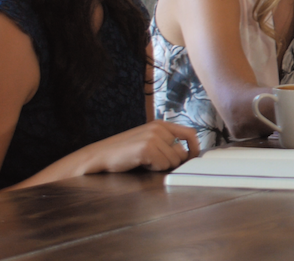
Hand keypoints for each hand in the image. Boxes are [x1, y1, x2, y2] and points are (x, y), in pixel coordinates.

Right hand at [78, 121, 199, 175]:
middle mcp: (159, 128)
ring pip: (173, 161)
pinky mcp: (147, 148)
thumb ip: (166, 143)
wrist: (99, 156)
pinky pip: (163, 165)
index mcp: (161, 124)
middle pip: (183, 152)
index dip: (194, 149)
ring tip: (144, 161)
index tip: (191, 159)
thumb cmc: (124, 153)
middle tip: (153, 161)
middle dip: (172, 162)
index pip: (190, 134)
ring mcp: (153, 137)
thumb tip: (187, 154)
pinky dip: (154, 169)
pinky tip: (140, 163)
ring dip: (161, 166)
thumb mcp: (149, 141)